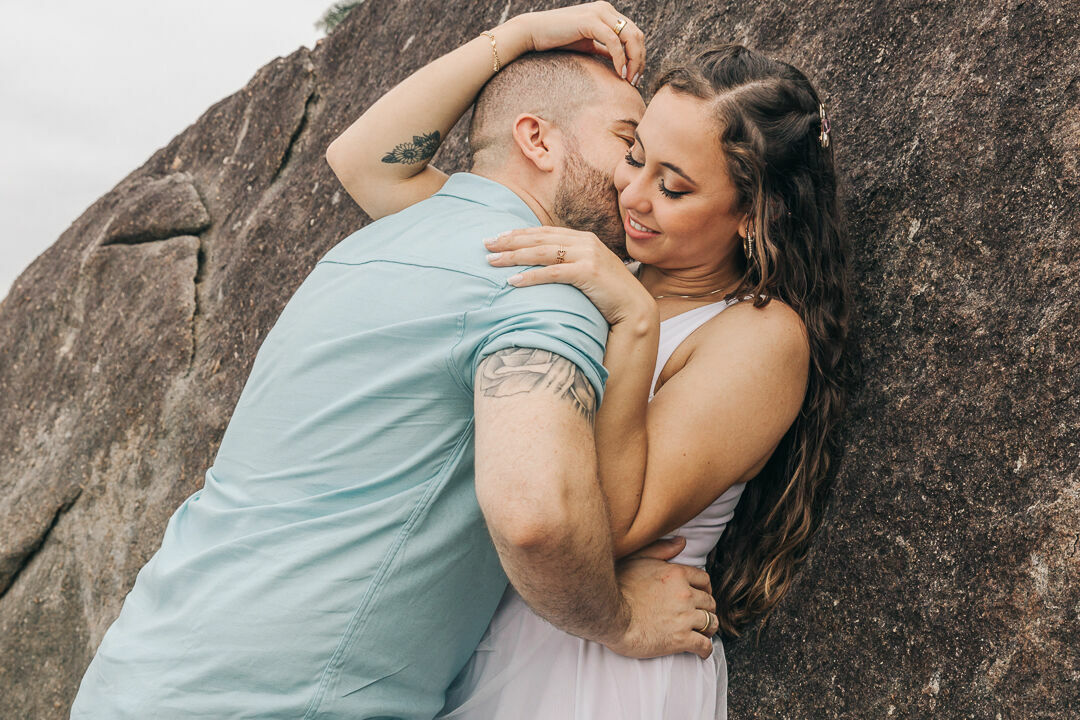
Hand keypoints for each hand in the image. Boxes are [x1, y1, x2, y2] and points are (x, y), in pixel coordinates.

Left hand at [485, 227, 657, 326]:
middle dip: (510, 241)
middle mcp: (585, 242)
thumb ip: (569, 264)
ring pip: (542, 252)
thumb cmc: (608, 295)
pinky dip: (531, 276)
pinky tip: (513, 281)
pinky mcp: (589, 272)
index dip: (519, 233)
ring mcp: (588, 255)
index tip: (498, 237)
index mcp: (583, 239)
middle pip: (539, 238)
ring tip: (492, 262)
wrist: (634, 309)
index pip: (544, 232)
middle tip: (486, 244)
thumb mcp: (587, 273)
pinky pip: (552, 272)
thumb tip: (543, 266)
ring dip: (514, 256)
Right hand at [501, 2, 645, 83]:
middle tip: (635, 81)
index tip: (635, 76)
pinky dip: (620, 59)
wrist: (534, 32)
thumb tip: (621, 63)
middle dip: (639, 59)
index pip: (634, 33)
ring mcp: (599, 12)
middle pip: (637, 34)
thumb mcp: (587, 45)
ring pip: (629, 36)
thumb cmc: (558, 40)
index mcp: (607, 13)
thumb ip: (605, 50)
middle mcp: (606, 9)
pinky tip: (619, 73)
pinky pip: (613, 41)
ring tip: (629, 79)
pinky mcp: (590, 21)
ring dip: (633, 60)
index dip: (639, 55)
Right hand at [605, 536, 719, 658]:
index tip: (701, 596)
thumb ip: (661, 549)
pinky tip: (702, 652)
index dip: (705, 589)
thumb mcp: (638, 559)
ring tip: (702, 632)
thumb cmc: (618, 587)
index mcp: (676, 574)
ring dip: (708, 628)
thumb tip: (681, 542)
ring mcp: (684, 617)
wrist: (609, 616)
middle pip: (710, 602)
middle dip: (707, 609)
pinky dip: (705, 650)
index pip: (704, 580)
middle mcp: (685, 594)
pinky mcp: (680, 639)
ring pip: (711, 623)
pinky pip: (704, 645)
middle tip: (700, 615)